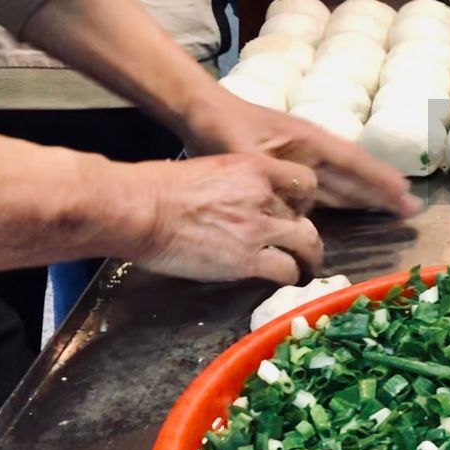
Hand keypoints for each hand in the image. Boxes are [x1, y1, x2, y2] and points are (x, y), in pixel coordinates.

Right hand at [119, 154, 321, 284]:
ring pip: (307, 245)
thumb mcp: (212, 170)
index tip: (296, 212)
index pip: (303, 181)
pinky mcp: (248, 260)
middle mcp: (265, 197)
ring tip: (304, 269)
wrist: (141, 209)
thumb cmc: (160, 188)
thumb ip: (238, 185)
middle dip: (307, 235)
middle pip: (306, 218)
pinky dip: (288, 277)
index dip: (304, 200)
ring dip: (307, 260)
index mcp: (256, 169)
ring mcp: (259, 229)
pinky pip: (285, 271)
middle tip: (303, 248)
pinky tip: (284, 281)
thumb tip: (242, 201)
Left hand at [182, 91, 417, 215]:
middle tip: (412, 209)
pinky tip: (356, 207)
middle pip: (356, 173)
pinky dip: (346, 197)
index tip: (404, 192)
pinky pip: (327, 186)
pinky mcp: (293, 168)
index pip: (353, 162)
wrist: (202, 112)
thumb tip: (299, 202)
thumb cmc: (223, 128)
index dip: (379, 179)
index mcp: (310, 142)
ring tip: (396, 209)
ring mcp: (305, 158)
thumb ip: (273, 177)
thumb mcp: (245, 154)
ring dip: (369, 196)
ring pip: (344, 181)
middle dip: (384, 191)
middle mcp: (314, 150)